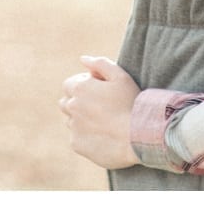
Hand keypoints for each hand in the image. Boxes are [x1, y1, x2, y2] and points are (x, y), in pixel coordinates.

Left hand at [59, 55, 140, 169]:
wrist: (137, 136)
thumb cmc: (131, 103)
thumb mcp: (120, 76)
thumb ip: (100, 63)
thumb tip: (83, 59)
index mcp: (80, 88)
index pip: (69, 85)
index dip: (84, 86)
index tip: (99, 92)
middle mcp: (72, 107)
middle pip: (65, 102)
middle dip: (78, 102)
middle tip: (99, 107)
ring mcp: (73, 127)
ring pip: (70, 120)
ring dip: (81, 119)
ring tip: (102, 121)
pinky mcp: (76, 144)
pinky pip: (76, 137)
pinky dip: (86, 135)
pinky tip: (103, 134)